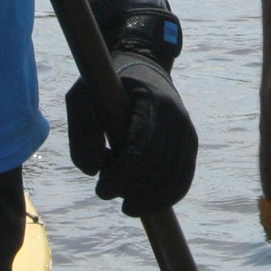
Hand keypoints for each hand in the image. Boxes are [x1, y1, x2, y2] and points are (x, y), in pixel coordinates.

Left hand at [65, 0, 195, 216]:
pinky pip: (184, 178)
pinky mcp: (190, 143)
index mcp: (151, 100)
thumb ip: (80, 130)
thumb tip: (94, 170)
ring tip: (127, 205)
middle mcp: (176, 116)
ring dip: (150, 199)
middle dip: (132, 190)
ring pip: (175, 178)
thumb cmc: (107, 85)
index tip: (102, 188)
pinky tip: (147, 203)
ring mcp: (187, 130)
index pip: (142, 147)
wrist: (143, 66)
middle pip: (158, 168)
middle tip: (106, 193)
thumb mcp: (82, 95)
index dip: (121, 175)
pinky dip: (167, 196)